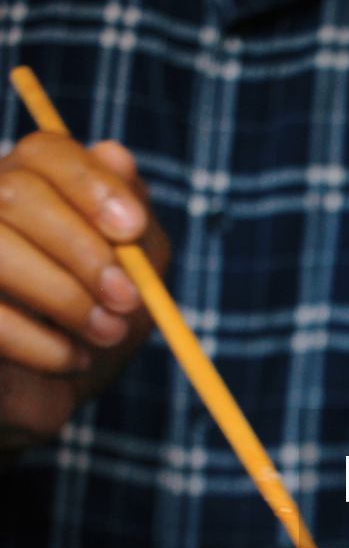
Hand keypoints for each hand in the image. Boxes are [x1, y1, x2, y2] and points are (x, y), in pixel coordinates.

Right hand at [0, 133, 169, 451]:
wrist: (49, 395)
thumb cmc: (94, 325)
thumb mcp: (134, 275)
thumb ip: (134, 223)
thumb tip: (116, 155)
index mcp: (24, 185)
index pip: (45, 152)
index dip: (91, 184)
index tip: (133, 229)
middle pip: (16, 192)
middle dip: (84, 250)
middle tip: (127, 299)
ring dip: (66, 297)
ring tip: (107, 333)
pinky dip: (40, 342)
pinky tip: (70, 358)